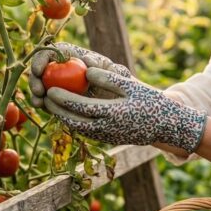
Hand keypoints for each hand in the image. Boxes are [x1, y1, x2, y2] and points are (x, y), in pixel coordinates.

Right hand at [28, 43, 129, 106]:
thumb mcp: (116, 74)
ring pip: (41, 84)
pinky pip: (46, 99)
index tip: (38, 70)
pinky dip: (42, 103)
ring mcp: (59, 83)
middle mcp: (63, 68)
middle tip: (38, 90)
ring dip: (35, 92)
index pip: (52, 51)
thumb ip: (104, 67)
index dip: (41, 58)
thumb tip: (86, 62)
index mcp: (74, 56)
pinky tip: (41, 107)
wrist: (118, 102)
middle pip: (42, 68)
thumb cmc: (118, 83)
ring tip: (38, 102)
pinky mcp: (58, 98)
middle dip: (35, 78)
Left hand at [44, 68, 206, 152]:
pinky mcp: (107, 140)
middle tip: (44, 97)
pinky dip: (73, 121)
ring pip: (77, 128)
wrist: (166, 126)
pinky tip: (67, 112)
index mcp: (112, 114)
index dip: (62, 100)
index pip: (80, 108)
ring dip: (62, 117)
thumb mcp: (132, 86)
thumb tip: (86, 71)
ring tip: (51, 104)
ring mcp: (106, 137)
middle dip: (56, 110)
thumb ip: (108, 78)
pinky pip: (85, 131)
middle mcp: (106, 129)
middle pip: (73, 121)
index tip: (50, 90)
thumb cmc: (150, 102)